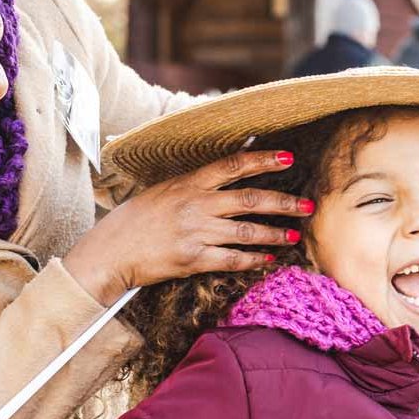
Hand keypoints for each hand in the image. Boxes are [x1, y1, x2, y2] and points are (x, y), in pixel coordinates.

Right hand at [63, 150, 311, 305]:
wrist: (110, 252)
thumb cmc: (133, 222)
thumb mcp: (161, 192)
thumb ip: (192, 184)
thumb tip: (221, 175)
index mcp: (188, 184)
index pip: (234, 166)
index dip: (263, 160)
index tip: (288, 158)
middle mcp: (196, 205)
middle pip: (251, 200)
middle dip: (284, 202)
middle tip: (308, 205)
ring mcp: (197, 232)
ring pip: (248, 231)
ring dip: (275, 234)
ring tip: (293, 235)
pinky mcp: (194, 259)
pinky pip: (233, 259)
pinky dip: (253, 260)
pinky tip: (268, 259)